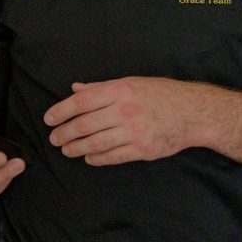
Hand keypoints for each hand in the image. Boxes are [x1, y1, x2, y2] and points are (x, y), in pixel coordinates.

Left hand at [44, 78, 209, 164]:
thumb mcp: (130, 83)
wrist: (193, 112)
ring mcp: (134, 131)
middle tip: (54, 138)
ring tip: (66, 150)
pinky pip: (112, 157)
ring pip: (95, 143)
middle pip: (84, 124)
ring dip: (76, 148)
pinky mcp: (142, 149)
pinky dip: (96, 158)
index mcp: (120, 90)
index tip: (49, 119)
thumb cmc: (160, 94)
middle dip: (64, 133)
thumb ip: (101, 88)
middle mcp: (125, 110)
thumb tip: (75, 89)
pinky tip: (88, 157)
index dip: (61, 111)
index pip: (81, 102)